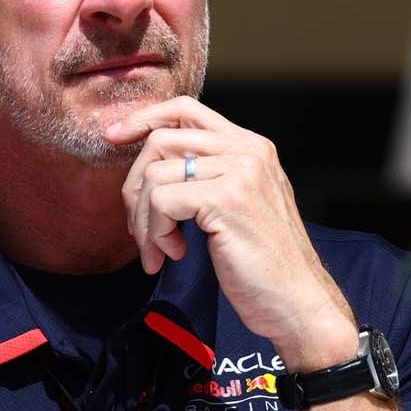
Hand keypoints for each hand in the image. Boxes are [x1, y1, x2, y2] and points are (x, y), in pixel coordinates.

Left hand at [105, 96, 358, 371]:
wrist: (296, 301)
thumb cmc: (264, 264)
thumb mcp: (241, 205)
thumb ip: (210, 176)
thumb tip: (151, 165)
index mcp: (252, 147)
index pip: (186, 109)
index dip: (144, 119)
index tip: (114, 138)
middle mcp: (248, 151)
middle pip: (161, 140)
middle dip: (135, 187)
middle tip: (140, 230)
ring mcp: (239, 172)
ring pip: (154, 175)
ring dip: (145, 221)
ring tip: (160, 251)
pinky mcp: (225, 199)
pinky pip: (161, 202)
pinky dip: (156, 233)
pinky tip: (175, 254)